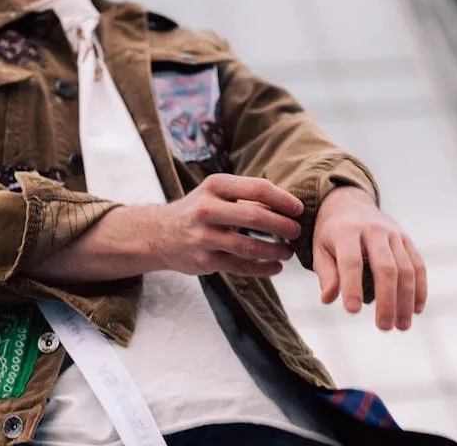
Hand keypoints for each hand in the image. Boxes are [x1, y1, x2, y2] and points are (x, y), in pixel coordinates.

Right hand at [154, 174, 303, 276]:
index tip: (298, 209)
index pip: (257, 189)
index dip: (283, 200)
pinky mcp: (204, 260)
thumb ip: (245, 196)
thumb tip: (284, 204)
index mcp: (214, 186)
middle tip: (296, 232)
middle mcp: (207, 209)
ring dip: (275, 250)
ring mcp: (204, 237)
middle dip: (282, 226)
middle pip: (255, 217)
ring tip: (287, 251)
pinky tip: (275, 267)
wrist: (158, 234)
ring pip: (249, 247)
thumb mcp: (214, 193)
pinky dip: (262, 269)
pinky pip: (240, 267)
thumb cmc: (196, 209)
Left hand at [312, 186, 426, 330]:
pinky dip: (420, 289)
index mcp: (346, 231)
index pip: (351, 261)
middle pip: (385, 267)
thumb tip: (328, 299)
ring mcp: (393, 234)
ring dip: (406, 300)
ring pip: (406, 269)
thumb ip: (325, 273)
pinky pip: (418, 265)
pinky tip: (415, 310)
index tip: (351, 311)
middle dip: (386, 300)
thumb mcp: (319, 248)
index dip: (351, 286)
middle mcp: (373, 230)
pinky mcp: (406, 239)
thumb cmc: (330, 232)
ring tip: (401, 326)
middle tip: (384, 327)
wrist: (349, 203)